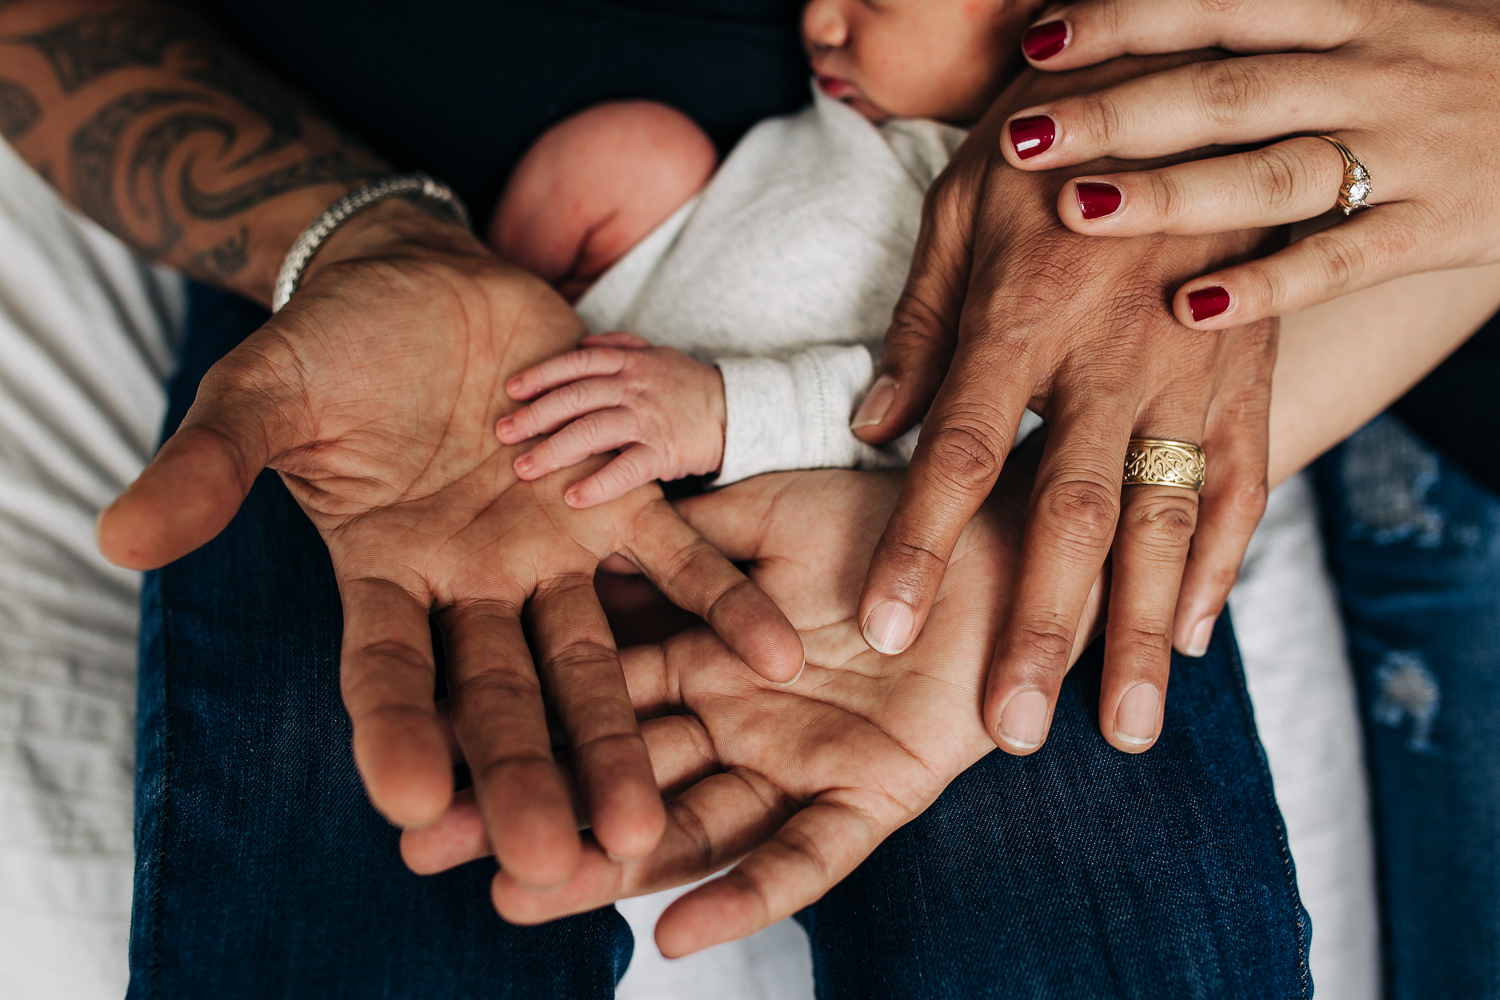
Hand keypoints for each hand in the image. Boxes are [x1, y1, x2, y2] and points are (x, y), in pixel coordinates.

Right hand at [96, 203, 801, 888]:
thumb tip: (117, 535)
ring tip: (654, 818)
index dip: (397, 736)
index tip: (416, 806)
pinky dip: (722, 605)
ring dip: (624, 733)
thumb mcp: (261, 398)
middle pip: (501, 697)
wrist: (423, 284)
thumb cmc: (334, 346)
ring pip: (592, 658)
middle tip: (565, 862)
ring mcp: (550, 551)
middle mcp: (472, 586)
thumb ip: (209, 466)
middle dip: (530, 776)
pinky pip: (678, 563)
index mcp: (383, 575)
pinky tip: (773, 656)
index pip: (387, 674)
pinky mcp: (617, 499)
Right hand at [403, 457, 1101, 954]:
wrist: (1005, 539)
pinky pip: (803, 858)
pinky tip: (676, 930)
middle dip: (528, 809)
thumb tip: (577, 534)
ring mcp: (797, 764)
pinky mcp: (870, 798)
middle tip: (428, 846)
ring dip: (609, 865)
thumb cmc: (887, 519)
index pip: (588, 695)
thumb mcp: (768, 512)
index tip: (424, 750)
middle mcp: (733, 720)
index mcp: (702, 654)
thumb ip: (684, 532)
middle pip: (616, 776)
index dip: (512, 721)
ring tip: (520, 895)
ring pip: (689, 829)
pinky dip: (745, 895)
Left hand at [498, 332, 727, 506]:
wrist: (738, 410)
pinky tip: (573, 497)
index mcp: (629, 363)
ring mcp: (648, 420)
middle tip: (502, 433)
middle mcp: (634, 388)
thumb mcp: (657, 354)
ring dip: (553, 451)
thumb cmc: (689, 386)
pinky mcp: (664, 452)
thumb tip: (581, 342)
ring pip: (592, 432)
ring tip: (523, 469)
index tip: (512, 391)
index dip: (541, 375)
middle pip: (575, 398)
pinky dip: (599, 484)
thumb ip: (619, 345)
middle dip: (534, 416)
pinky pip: (627, 469)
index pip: (576, 364)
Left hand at [851, 54, 1278, 755]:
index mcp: (1024, 316)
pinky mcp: (1253, 370)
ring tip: (1125, 725)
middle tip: (1012, 731)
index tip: (883, 628)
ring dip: (1146, 630)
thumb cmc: (1046, 144)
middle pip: (1073, 513)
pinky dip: (1225, 561)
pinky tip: (1198, 633)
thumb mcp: (962, 207)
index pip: (961, 454)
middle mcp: (1114, 355)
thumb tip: (873, 427)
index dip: (918, 546)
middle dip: (1042, 629)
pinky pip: (1247, 478)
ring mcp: (1197, 368)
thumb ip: (923, 326)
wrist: (1183, 79)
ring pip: (1170, 518)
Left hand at [1007, 0, 1499, 327]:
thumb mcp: (1367, 18)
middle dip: (1118, 110)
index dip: (1129, 17)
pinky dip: (1267, 284)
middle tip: (1023, 134)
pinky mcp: (1433, 228)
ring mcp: (1403, 152)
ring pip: (1274, 174)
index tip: (1040, 39)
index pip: (1218, 6)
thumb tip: (1160, 17)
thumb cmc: (1443, 62)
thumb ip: (1265, 26)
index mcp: (1345, 12)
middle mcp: (1369, 72)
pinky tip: (1191, 309)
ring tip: (1078, 209)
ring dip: (1172, 192)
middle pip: (1225, 91)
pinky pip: (1340, 260)